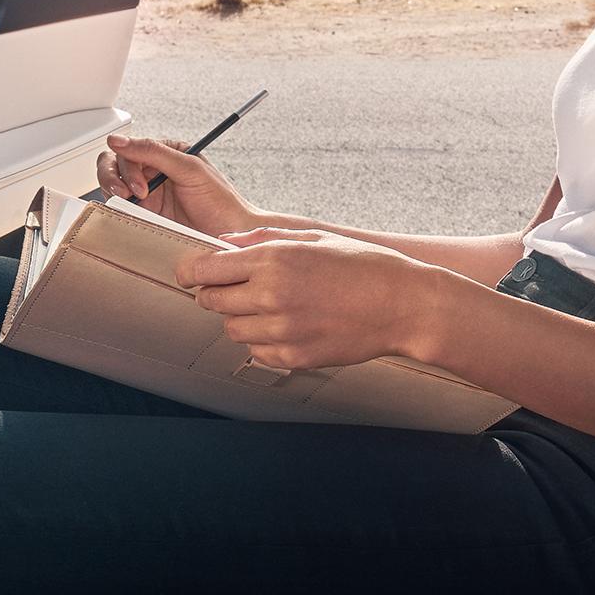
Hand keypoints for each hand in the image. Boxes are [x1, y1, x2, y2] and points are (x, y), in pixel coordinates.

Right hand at [101, 133, 263, 234]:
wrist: (231, 238)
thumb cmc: (221, 202)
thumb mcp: (190, 169)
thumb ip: (154, 151)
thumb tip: (118, 140)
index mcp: (166, 153)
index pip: (130, 148)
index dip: (128, 164)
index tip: (140, 185)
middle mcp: (154, 172)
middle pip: (114, 164)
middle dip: (114, 177)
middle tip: (128, 195)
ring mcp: (147, 195)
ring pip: (112, 185)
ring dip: (112, 191)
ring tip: (128, 203)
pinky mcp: (144, 216)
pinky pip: (119, 209)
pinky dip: (116, 210)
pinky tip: (127, 215)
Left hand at [177, 229, 448, 370]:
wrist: (404, 305)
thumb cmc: (364, 265)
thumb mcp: (314, 238)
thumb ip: (263, 239)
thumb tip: (225, 244)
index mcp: (273, 260)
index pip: (204, 269)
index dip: (190, 270)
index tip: (192, 272)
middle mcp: (271, 296)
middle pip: (211, 301)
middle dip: (215, 293)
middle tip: (234, 287)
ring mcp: (282, 330)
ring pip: (231, 329)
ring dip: (239, 318)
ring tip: (268, 306)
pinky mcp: (295, 356)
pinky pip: (257, 352)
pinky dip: (262, 341)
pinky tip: (286, 325)